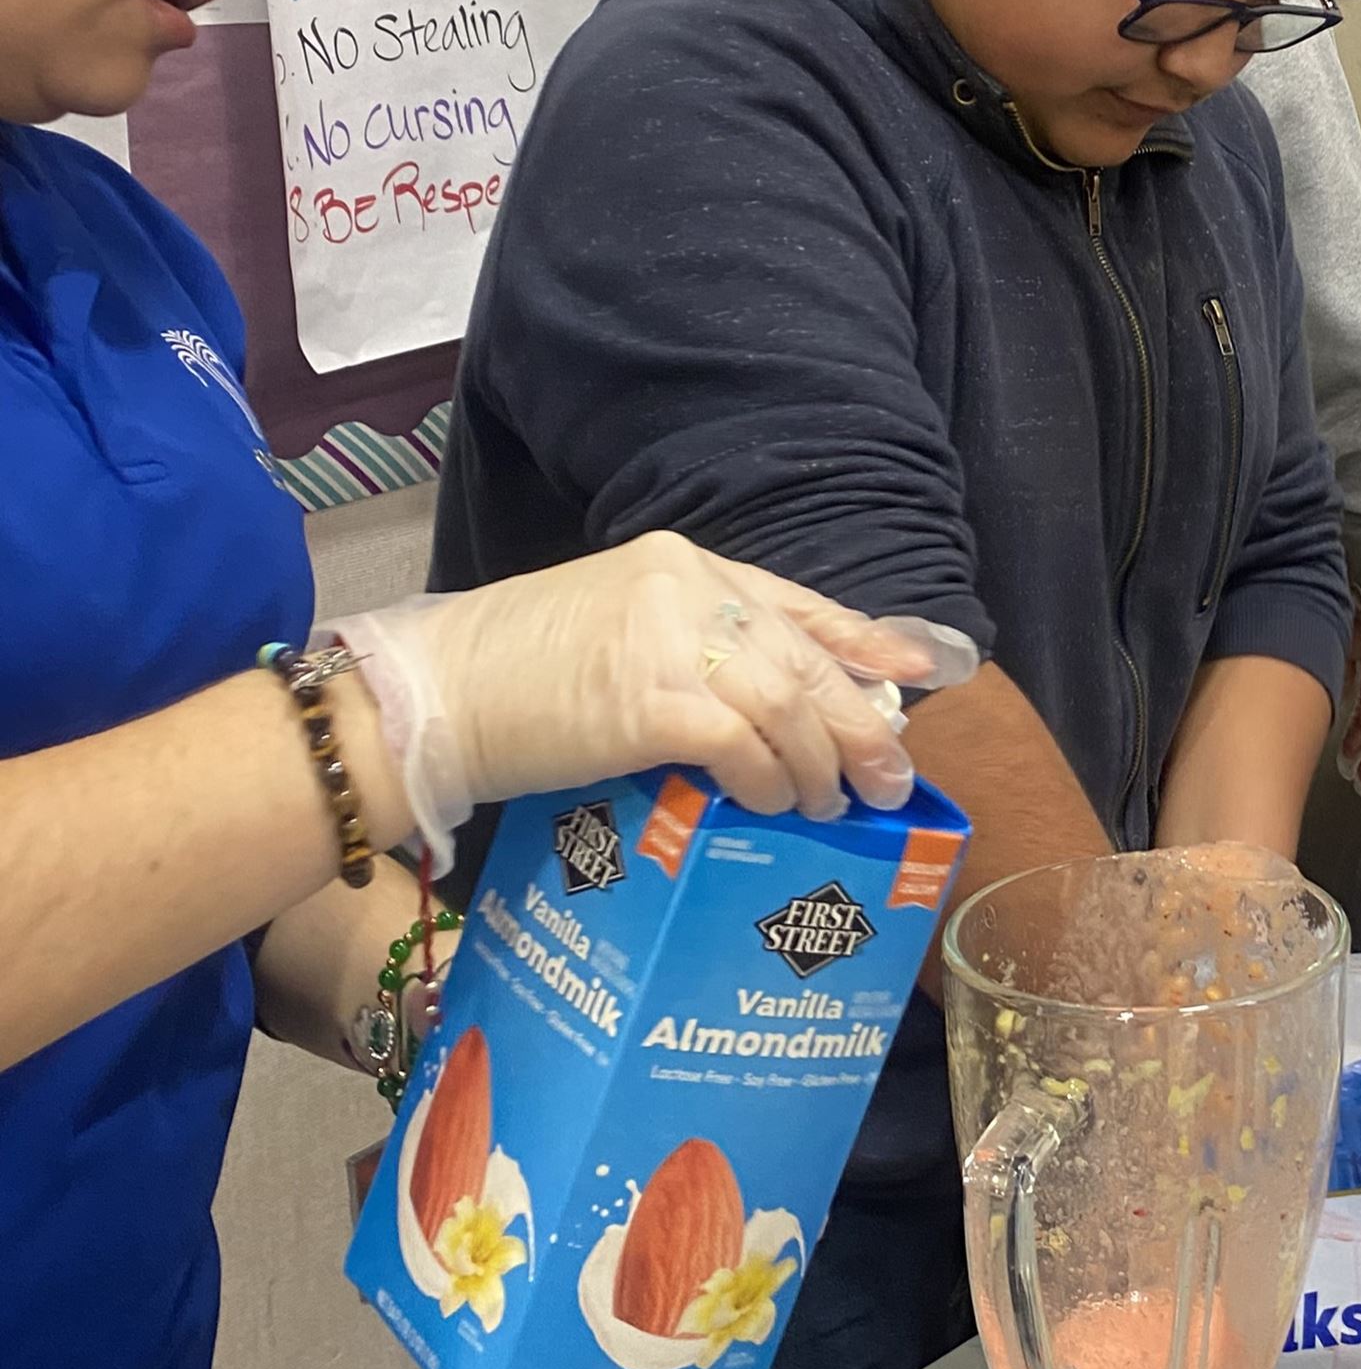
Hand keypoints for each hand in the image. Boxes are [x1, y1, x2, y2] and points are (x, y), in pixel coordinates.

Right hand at [329, 533, 979, 864]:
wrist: (431, 696)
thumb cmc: (516, 679)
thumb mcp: (619, 635)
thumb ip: (699, 651)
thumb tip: (779, 712)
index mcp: (684, 563)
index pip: (801, 602)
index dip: (869, 641)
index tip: (922, 671)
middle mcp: (686, 587)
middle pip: (806, 657)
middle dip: (860, 721)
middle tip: (891, 776)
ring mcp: (668, 638)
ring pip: (788, 703)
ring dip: (822, 764)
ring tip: (833, 805)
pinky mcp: (649, 700)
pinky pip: (745, 744)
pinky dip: (771, 779)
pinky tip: (776, 804)